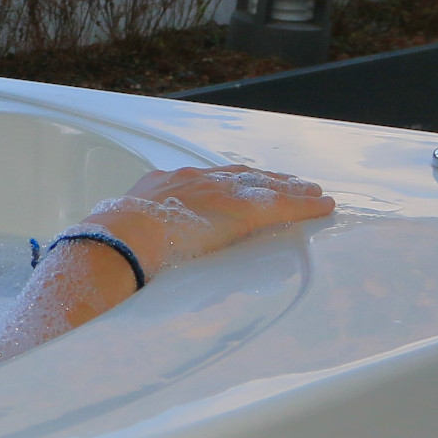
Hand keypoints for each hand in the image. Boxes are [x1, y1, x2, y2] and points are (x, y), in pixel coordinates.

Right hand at [85, 165, 331, 276]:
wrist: (120, 242)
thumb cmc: (114, 247)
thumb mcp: (126, 234)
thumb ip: (144, 240)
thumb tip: (146, 262)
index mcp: (163, 185)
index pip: (204, 179)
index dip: (228, 181)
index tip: (242, 185)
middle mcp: (193, 180)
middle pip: (240, 175)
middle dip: (266, 178)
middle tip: (291, 182)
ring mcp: (217, 191)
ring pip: (265, 185)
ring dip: (291, 189)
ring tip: (313, 192)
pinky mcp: (241, 209)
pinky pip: (281, 204)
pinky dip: (304, 204)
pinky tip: (323, 206)